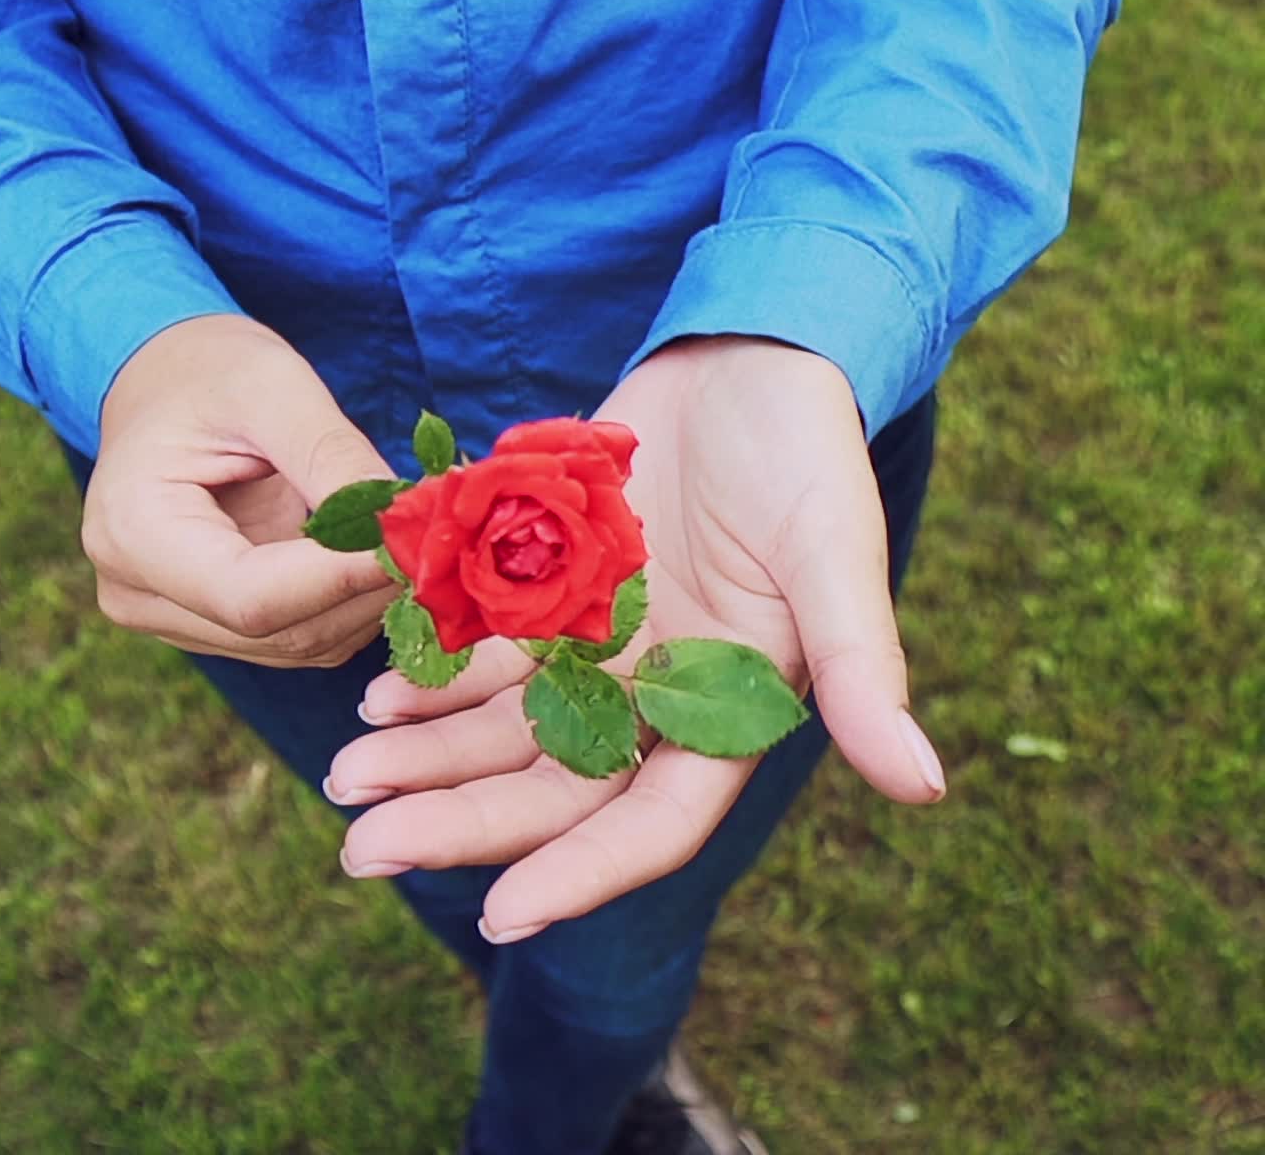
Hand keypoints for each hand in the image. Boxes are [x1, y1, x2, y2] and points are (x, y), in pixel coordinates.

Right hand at [83, 314, 398, 665]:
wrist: (166, 384)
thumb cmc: (210, 371)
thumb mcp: (272, 387)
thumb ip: (333, 457)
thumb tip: (403, 522)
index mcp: (133, 533)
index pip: (252, 599)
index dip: (345, 579)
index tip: (416, 542)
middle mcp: (140, 595)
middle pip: (283, 631)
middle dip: (369, 587)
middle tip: (433, 532)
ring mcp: (176, 620)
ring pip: (303, 643)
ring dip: (370, 598)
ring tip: (407, 533)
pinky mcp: (216, 626)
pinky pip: (305, 635)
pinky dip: (355, 601)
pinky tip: (376, 550)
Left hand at [326, 338, 944, 937]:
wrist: (746, 358)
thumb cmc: (805, 453)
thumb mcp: (834, 554)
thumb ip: (863, 668)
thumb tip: (925, 786)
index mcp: (729, 706)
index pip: (654, 818)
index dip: (584, 871)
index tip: (501, 915)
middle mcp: (658, 689)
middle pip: (555, 782)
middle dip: (466, 821)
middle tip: (363, 849)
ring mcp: (601, 641)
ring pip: (505, 723)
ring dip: (429, 755)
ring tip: (348, 775)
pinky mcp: (557, 588)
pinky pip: (486, 651)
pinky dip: (434, 677)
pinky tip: (377, 698)